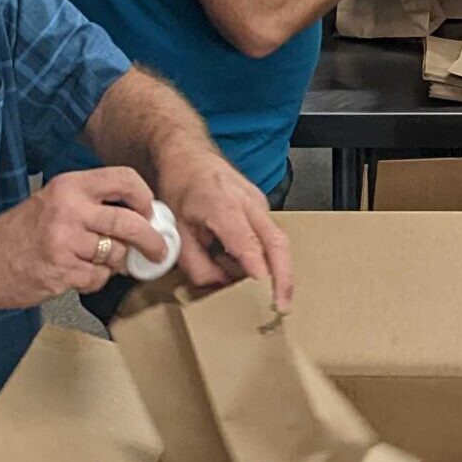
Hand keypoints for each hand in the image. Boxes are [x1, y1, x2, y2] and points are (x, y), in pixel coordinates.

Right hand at [0, 167, 165, 308]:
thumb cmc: (19, 235)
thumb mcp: (53, 202)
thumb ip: (91, 204)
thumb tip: (138, 214)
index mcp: (69, 187)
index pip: (123, 179)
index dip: (144, 197)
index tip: (150, 212)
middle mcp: (69, 210)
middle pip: (129, 222)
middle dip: (151, 239)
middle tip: (158, 249)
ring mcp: (65, 242)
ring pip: (117, 254)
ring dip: (117, 263)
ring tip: (99, 262)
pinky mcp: (62, 271)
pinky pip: (99, 277)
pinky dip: (96, 280)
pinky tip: (78, 275)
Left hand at [160, 151, 294, 311]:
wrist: (189, 156)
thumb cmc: (180, 187)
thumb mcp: (176, 230)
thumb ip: (196, 263)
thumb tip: (217, 286)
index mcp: (224, 206)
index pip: (248, 243)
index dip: (258, 268)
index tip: (264, 292)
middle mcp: (249, 203)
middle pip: (277, 242)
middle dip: (284, 277)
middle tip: (283, 305)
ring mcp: (259, 204)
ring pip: (277, 242)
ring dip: (274, 271)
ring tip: (256, 293)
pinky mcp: (261, 207)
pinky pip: (267, 237)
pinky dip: (262, 258)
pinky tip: (242, 269)